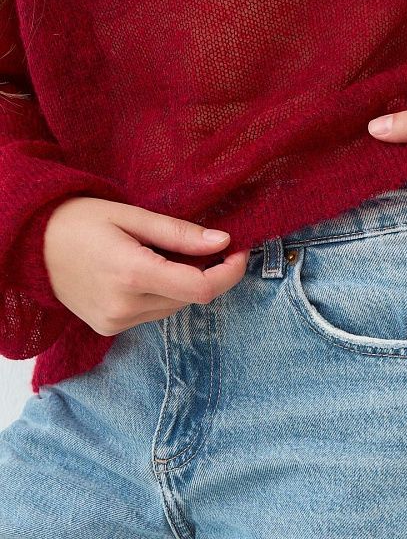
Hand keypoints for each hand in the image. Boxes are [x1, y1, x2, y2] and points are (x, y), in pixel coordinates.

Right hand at [44, 196, 249, 335]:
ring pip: (174, 307)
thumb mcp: (131, 215)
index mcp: (132, 274)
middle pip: (190, 297)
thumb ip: (179, 233)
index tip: (239, 251)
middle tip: (204, 243)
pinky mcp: (110, 328)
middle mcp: (124, 307)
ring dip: (184, 283)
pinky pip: (154, 313)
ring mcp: (115, 322)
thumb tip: (222, 241)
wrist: (32, 244)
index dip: (228, 273)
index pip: (200, 288)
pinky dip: (163, 293)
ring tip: (166, 253)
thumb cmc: (80, 220)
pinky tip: (148, 270)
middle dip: (207, 272)